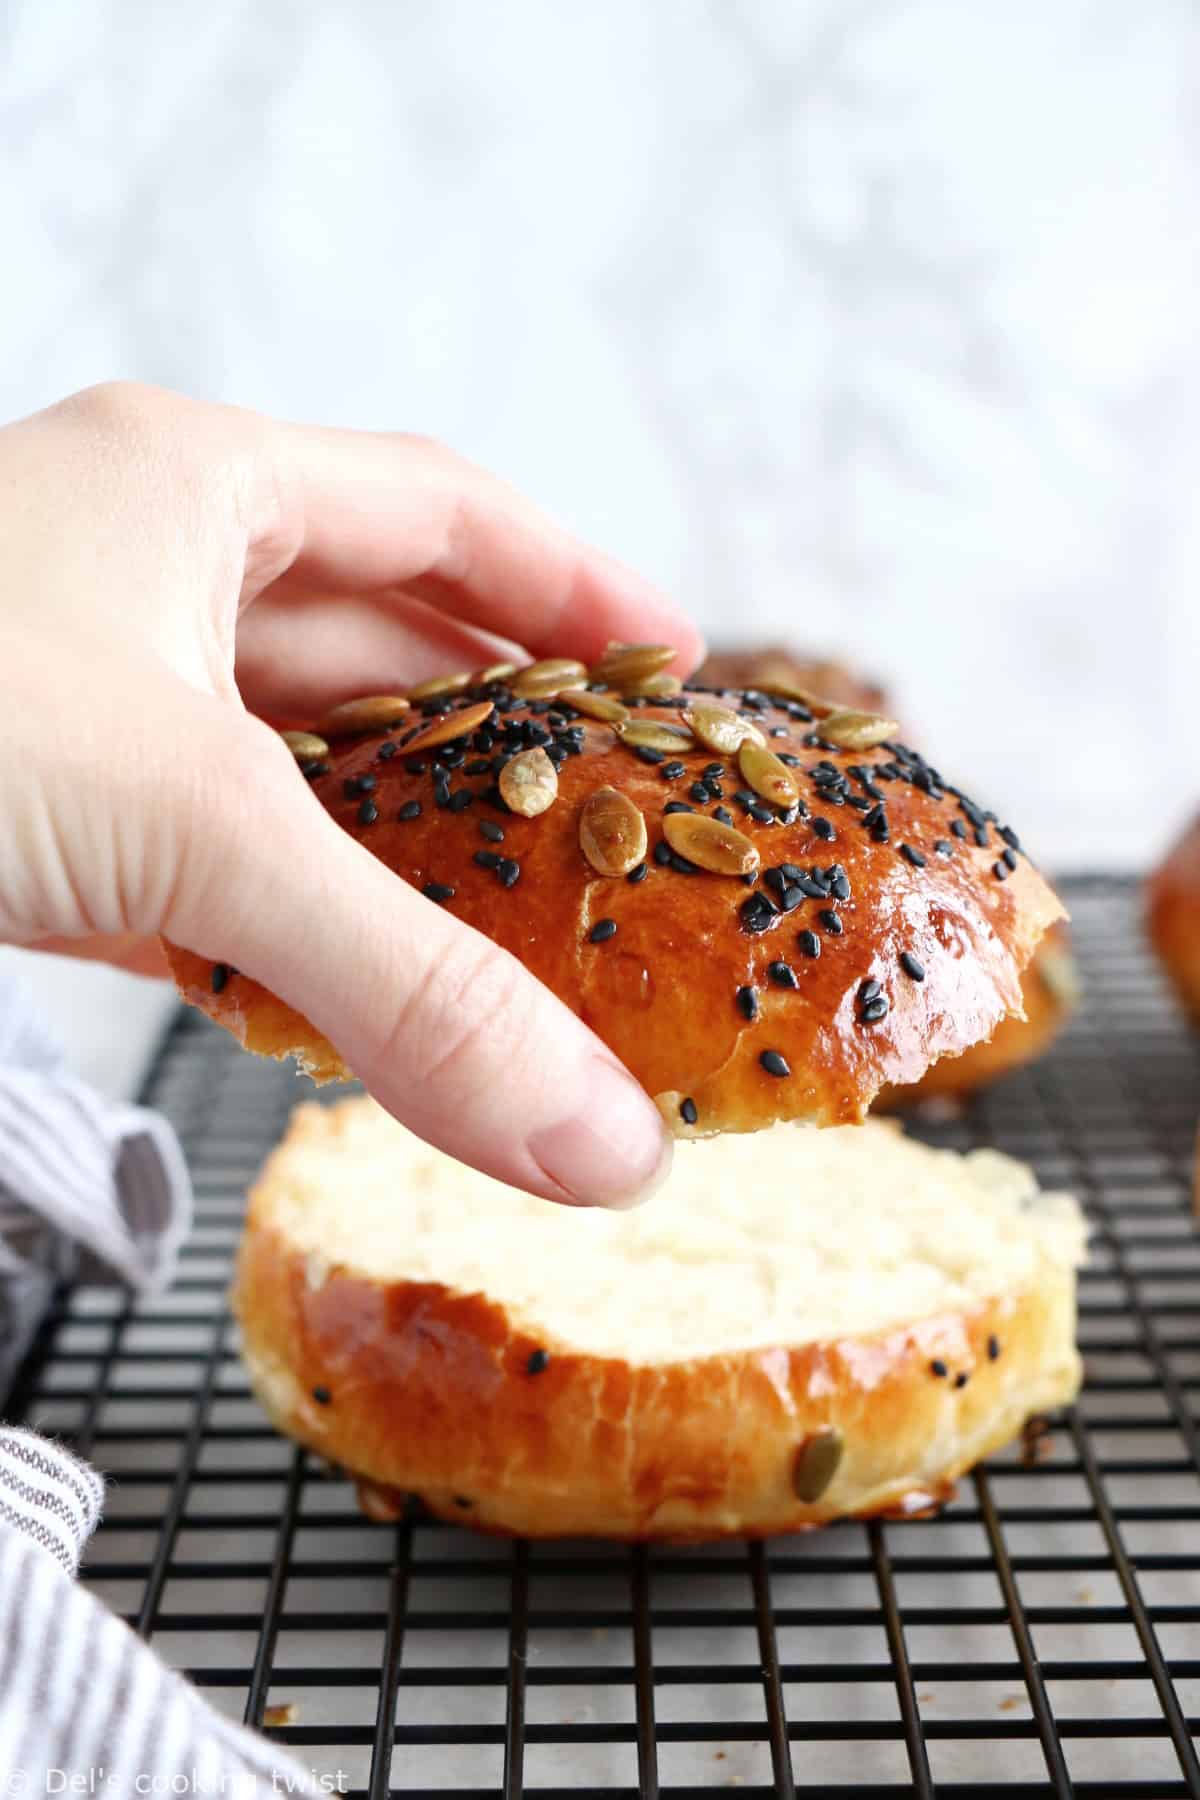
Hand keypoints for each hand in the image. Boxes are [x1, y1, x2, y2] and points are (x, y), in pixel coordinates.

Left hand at [0, 384, 702, 1205]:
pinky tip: (334, 989)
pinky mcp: (25, 813)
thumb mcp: (193, 832)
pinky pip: (191, 857)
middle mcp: (133, 572)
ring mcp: (71, 693)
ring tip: (507, 918)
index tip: (672, 661)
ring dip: (384, 840)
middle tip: (606, 816)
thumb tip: (597, 1140)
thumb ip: (409, 992)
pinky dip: (272, 921)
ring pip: (276, 760)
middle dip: (492, 728)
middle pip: (369, 638)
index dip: (574, 582)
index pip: (442, 510)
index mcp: (191, 488)